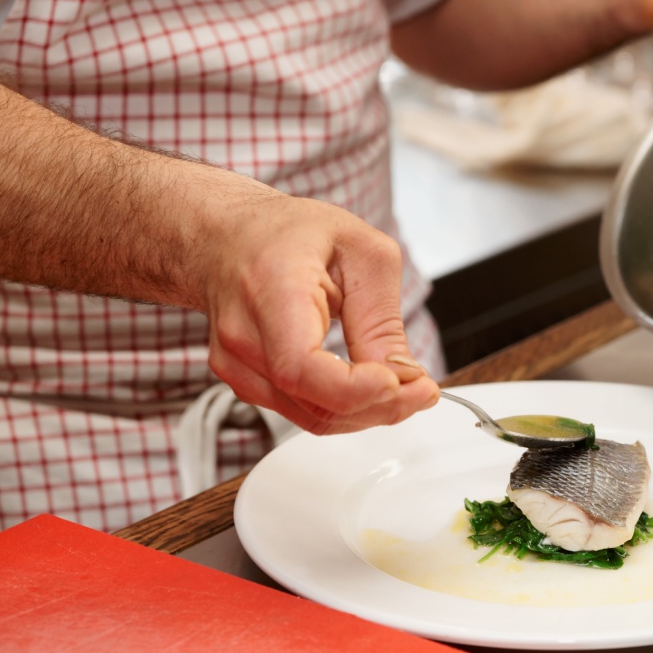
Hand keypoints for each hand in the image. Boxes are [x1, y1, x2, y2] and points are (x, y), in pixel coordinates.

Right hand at [197, 179, 439, 434]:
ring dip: (367, 412)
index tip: (400, 383)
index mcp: (272, 286)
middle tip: (422, 389)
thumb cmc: (290, 234)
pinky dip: (345, 409)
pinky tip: (370, 388)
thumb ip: (380, 319)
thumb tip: (402, 376)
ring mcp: (237, 364)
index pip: (301, 366)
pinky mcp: (244, 383)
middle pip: (314, 400)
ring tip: (404, 386)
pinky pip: (303, 413)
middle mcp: (244, 333)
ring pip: (313, 418)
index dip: (355, 389)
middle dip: (380, 405)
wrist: (230, 238)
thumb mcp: (362, 252)